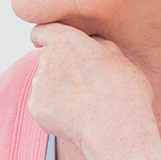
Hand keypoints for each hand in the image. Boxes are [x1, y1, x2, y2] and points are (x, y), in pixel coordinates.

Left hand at [27, 23, 155, 159]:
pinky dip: (56, 112)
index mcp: (67, 41)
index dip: (43, 36)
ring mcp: (38, 84)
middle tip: (87, 87)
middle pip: (48, 61)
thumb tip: (91, 43)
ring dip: (59, 91)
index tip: (43, 42)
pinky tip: (76, 119)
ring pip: (46, 85)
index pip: (43, 30)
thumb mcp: (120, 59)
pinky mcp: (35, 106)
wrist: (115, 129)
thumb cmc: (126, 92)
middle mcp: (47, 58)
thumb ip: (98, 46)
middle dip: (62, 70)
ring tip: (86, 106)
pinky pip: (44, 106)